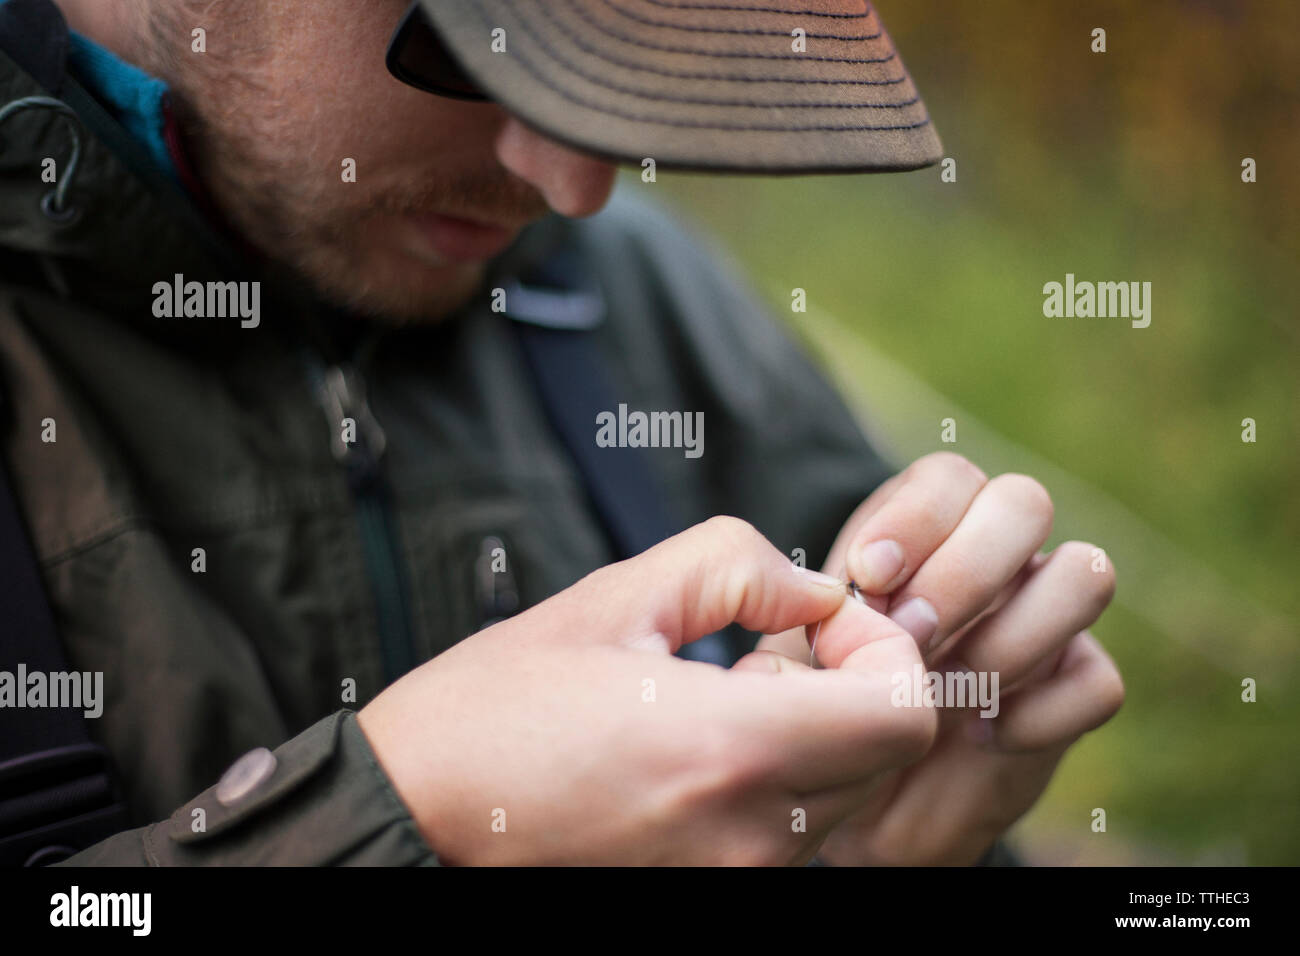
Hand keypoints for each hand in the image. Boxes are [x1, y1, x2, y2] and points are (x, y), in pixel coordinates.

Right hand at [358, 516, 935, 864]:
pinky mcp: (710, 896)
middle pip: (886, 757)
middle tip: (771, 648)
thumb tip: (816, 592)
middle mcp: (748, 835)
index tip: (819, 623)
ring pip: (844, 795)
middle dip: (855, 686)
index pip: (905, 715)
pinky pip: (792, 832)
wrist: (413, 820)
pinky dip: (781, 779)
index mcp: (728, 749)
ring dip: (817, 733)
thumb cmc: (494, 708)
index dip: (885, 650)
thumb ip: (736, 568)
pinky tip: (704, 747)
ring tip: (723, 695)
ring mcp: (731, 879)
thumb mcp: (611, 600)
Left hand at [758, 453, 1123, 864]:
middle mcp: (996, 559)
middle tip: (909, 637)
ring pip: (1086, 573)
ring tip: (947, 691)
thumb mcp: (805, 651)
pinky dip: (1042, 712)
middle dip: (965, 573)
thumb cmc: (826, 703)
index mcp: (926, 531)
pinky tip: (984, 736)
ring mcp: (1045, 617)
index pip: (949, 478)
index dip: (916, 517)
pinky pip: (1098, 679)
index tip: (868, 576)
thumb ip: (825, 610)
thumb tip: (859, 590)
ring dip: (1013, 635)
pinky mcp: (1076, 689)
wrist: (854, 795)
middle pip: (1025, 503)